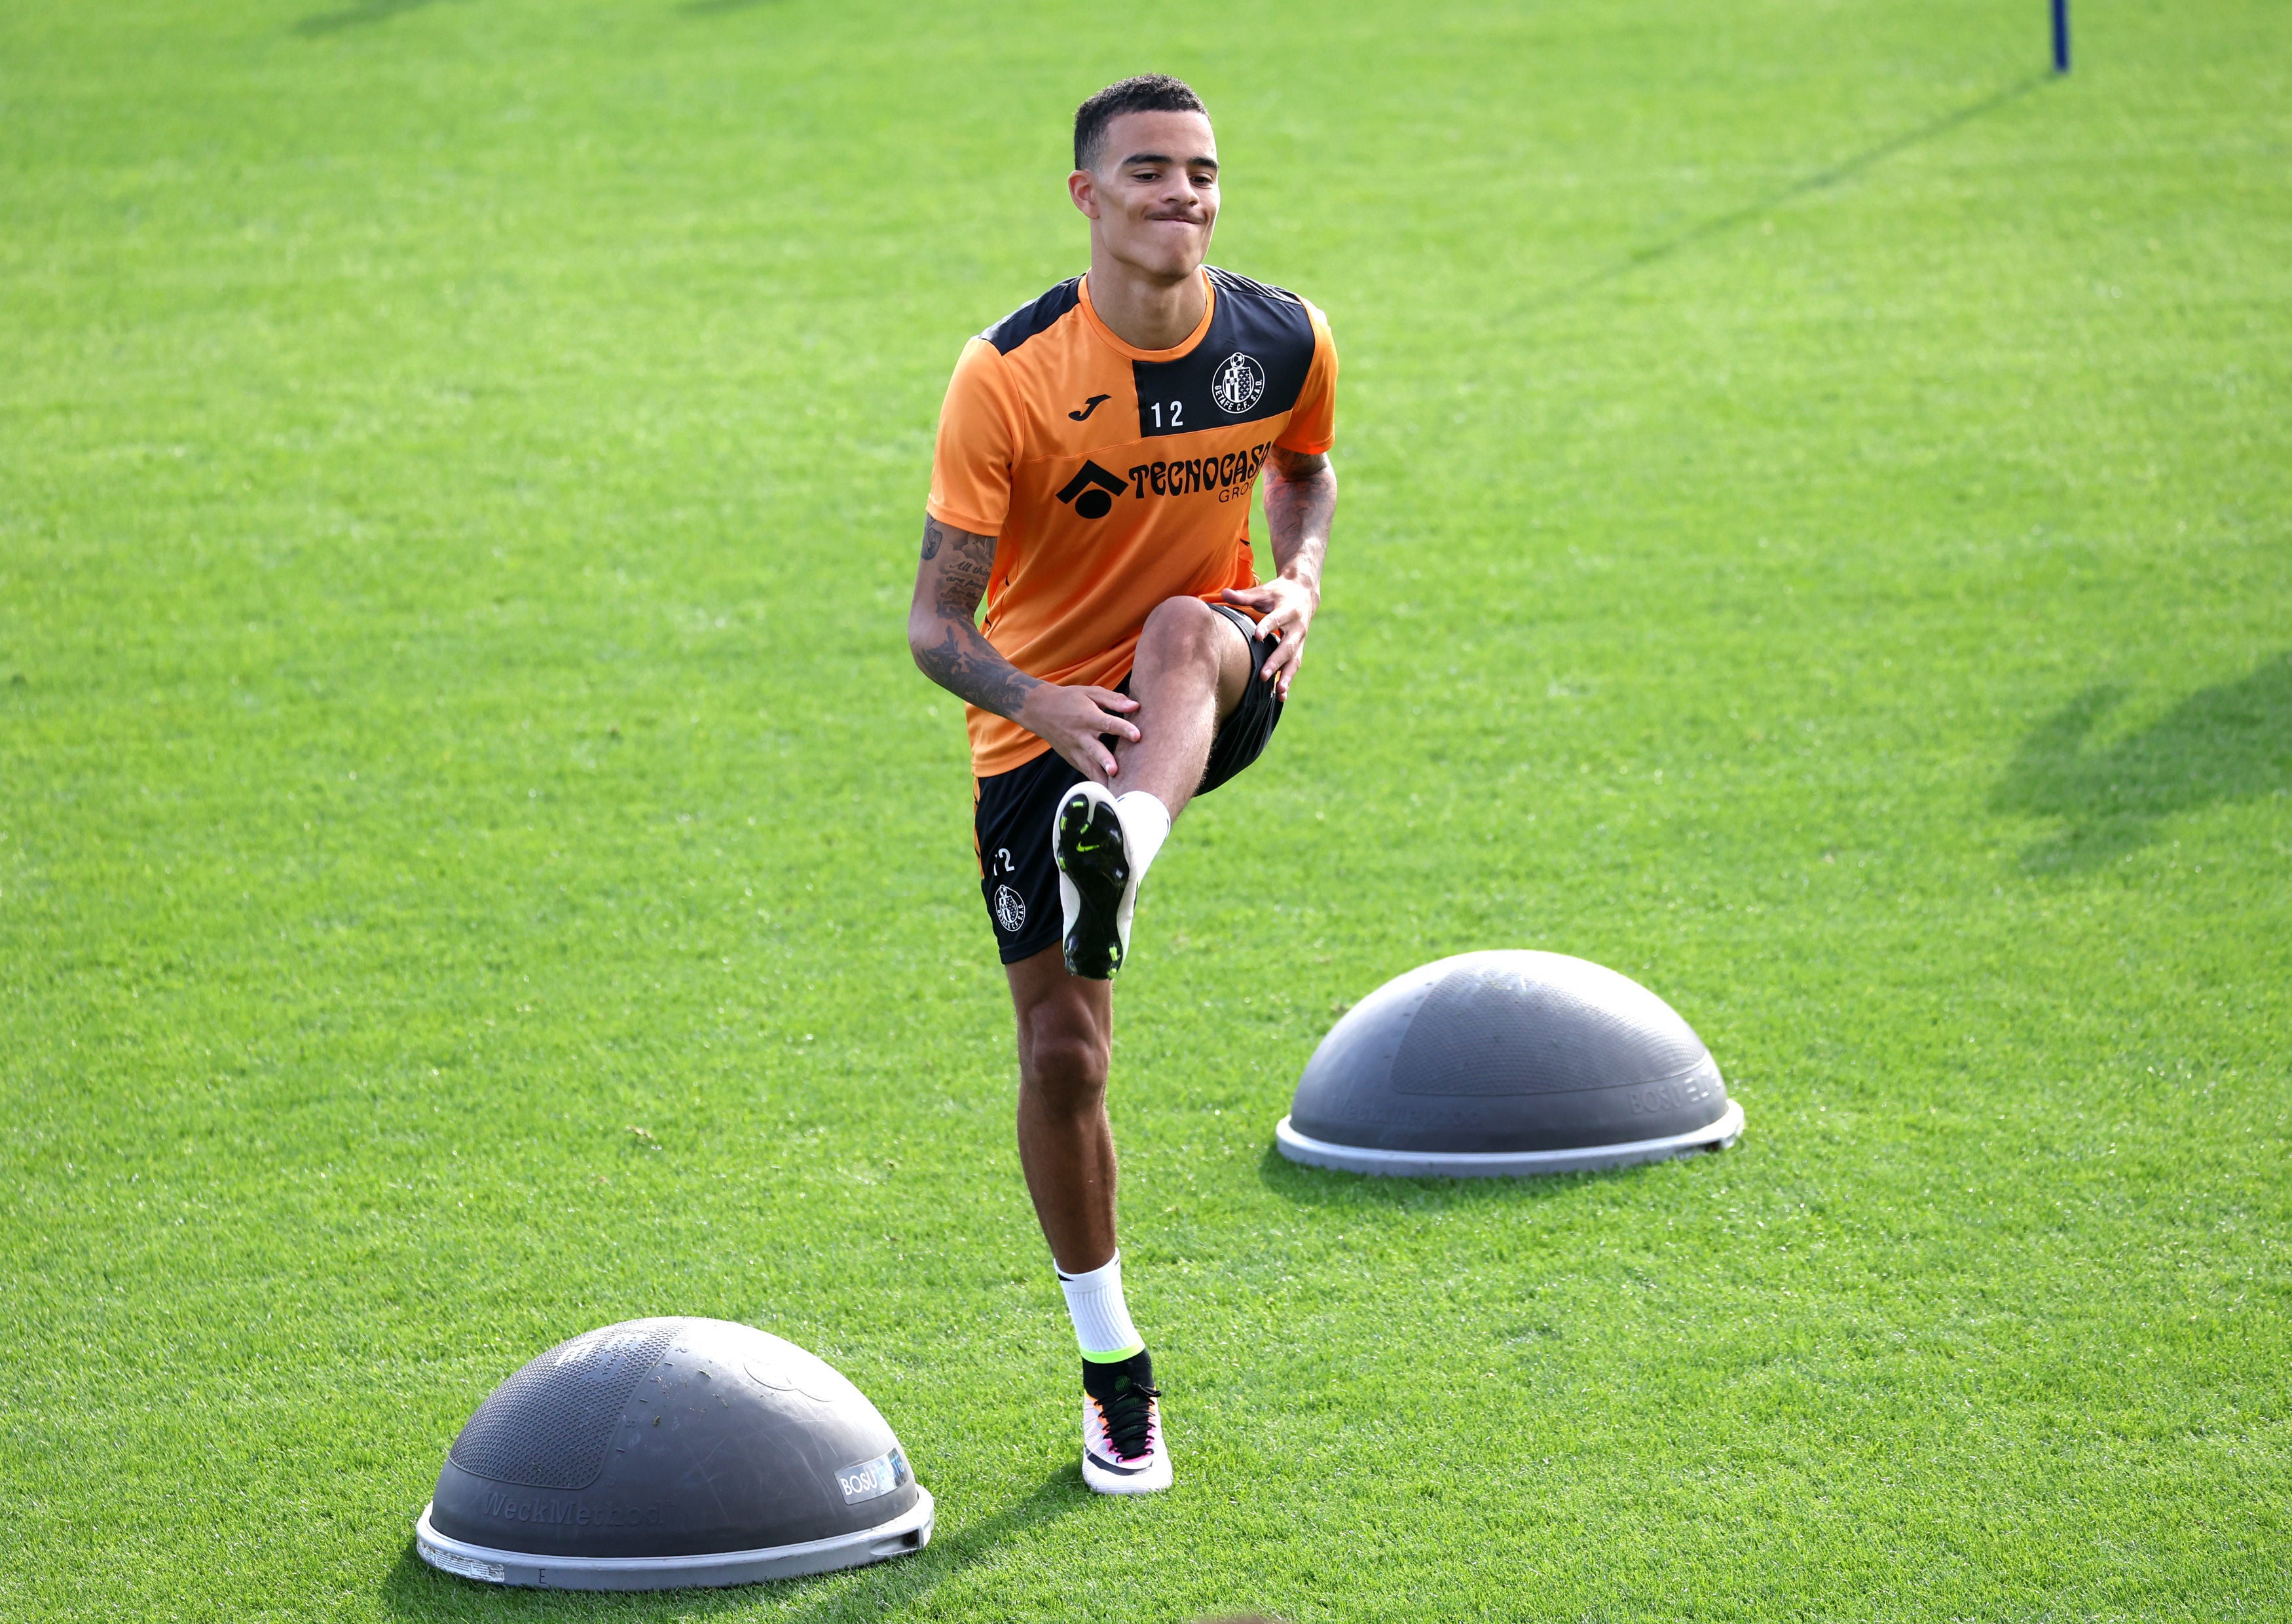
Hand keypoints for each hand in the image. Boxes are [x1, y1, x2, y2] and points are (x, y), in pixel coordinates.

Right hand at [1017, 683, 1140, 783]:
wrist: (1039, 710)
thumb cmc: (1069, 699)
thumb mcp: (1090, 693)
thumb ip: (1113, 700)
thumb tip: (1136, 705)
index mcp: (1088, 716)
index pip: (1108, 723)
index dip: (1123, 729)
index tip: (1137, 735)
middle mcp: (1081, 735)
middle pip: (1095, 749)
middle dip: (1105, 760)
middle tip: (1115, 770)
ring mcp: (1074, 749)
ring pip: (1088, 766)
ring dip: (1099, 778)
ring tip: (1112, 792)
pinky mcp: (1071, 758)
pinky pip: (1084, 771)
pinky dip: (1094, 781)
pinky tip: (1107, 793)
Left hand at [1220, 575, 1318, 699]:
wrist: (1304, 593)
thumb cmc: (1278, 593)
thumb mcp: (1263, 591)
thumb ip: (1244, 596)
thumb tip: (1223, 592)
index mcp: (1288, 610)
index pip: (1277, 619)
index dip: (1268, 627)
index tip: (1257, 636)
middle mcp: (1297, 627)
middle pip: (1287, 646)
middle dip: (1276, 661)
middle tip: (1263, 675)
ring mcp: (1300, 640)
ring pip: (1294, 660)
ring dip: (1287, 677)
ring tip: (1278, 692)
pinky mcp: (1299, 649)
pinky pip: (1294, 667)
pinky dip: (1288, 681)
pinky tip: (1281, 697)